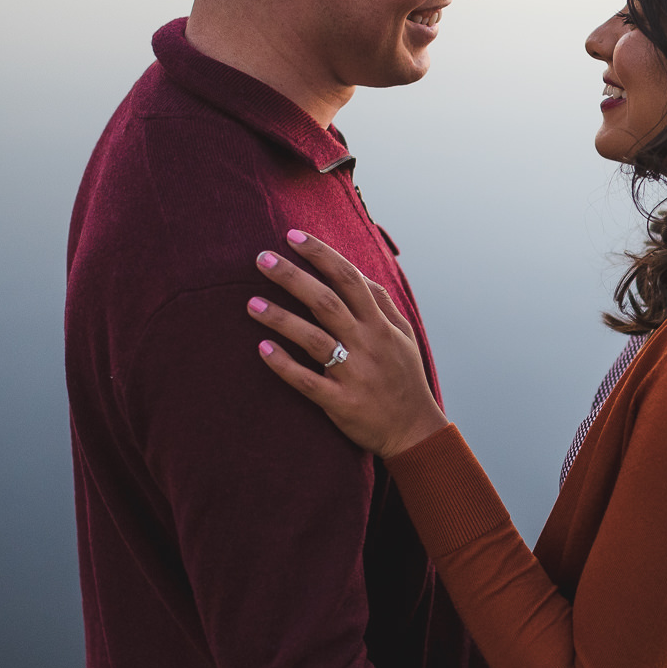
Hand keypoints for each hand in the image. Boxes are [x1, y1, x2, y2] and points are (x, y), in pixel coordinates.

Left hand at [249, 232, 451, 457]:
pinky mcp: (341, 403)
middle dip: (293, 277)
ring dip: (281, 318)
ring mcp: (354, 374)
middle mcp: (368, 344)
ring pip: (314, 339)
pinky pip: (308, 382)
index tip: (293, 236)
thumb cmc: (404, 378)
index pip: (349, 279)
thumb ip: (380, 303)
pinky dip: (285, 365)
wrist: (415, 431)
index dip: (321, 254)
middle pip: (326, 302)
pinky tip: (263, 349)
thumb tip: (355, 271)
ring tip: (251, 303)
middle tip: (261, 258)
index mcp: (380, 324)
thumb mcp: (403, 336)